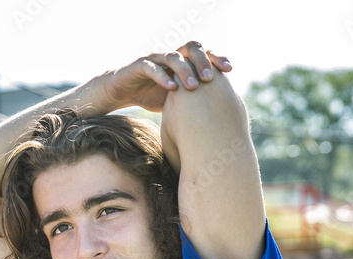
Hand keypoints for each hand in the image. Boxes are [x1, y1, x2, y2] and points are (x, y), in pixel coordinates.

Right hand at [97, 41, 231, 112]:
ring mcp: (155, 59)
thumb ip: (194, 99)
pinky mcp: (139, 65)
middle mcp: (171, 56)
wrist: (122, 93)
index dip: (217, 58)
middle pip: (192, 48)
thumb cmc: (152, 96)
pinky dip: (163, 77)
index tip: (229, 70)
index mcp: (183, 61)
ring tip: (193, 86)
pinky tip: (172, 88)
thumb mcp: (177, 99)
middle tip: (210, 78)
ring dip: (185, 70)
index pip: (204, 53)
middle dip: (203, 61)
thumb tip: (220, 114)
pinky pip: (152, 68)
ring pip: (174, 57)